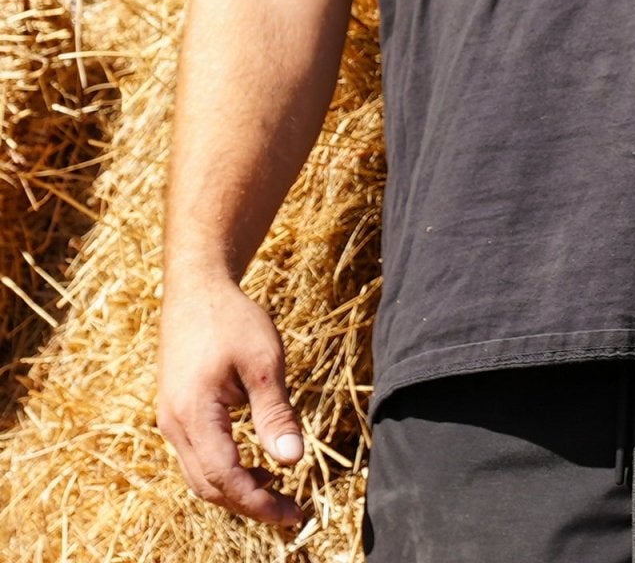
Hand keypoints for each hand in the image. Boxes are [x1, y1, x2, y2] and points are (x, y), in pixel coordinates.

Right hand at [156, 279, 307, 528]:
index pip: (227, 478)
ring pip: (200, 476)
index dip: (260, 503)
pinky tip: (256, 464)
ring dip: (236, 490)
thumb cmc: (232, 319)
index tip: (295, 514)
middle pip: (209, 486)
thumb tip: (293, 461)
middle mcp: (174, 426)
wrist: (195, 289)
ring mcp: (170, 421)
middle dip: (250, 504)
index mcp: (194, 415)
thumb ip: (276, 413)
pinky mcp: (176, 413)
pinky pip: (197, 457)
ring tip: (278, 491)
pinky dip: (224, 470)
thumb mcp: (265, 361)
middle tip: (292, 511)